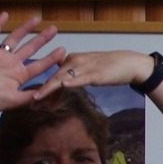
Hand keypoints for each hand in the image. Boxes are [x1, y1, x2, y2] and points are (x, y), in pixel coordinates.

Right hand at [0, 13, 65, 116]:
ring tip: (36, 19)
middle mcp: (12, 64)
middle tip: (54, 29)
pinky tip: (4, 15)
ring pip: (14, 39)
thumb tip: (50, 93)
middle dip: (42, 39)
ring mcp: (0, 57)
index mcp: (20, 75)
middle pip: (30, 48)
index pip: (40, 65)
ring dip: (25, 29)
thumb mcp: (18, 100)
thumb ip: (33, 95)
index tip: (63, 50)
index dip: (51, 58)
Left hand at [32, 49, 151, 99]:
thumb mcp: (91, 69)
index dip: (45, 87)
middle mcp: (75, 61)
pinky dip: (69, 82)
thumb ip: (77, 72)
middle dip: (42, 90)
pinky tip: (61, 87)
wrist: (131, 64)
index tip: (35, 99)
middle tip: (31, 104)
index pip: (55, 75)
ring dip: (49, 89)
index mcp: (73, 60)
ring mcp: (84, 67)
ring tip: (37, 99)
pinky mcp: (95, 73)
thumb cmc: (113, 68)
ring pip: (62, 78)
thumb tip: (66, 80)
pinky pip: (79, 78)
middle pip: (54, 77)